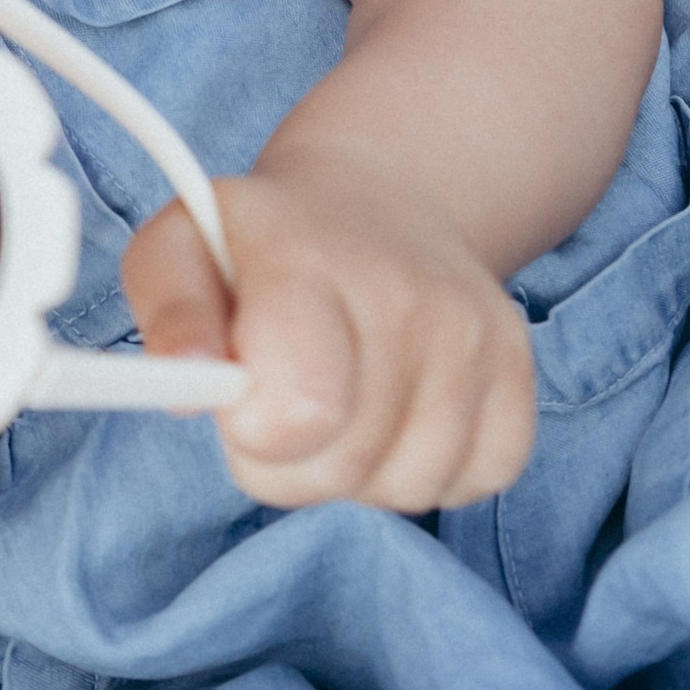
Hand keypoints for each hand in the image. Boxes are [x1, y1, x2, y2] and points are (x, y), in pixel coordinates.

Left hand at [121, 153, 536, 512]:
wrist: (378, 202)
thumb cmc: (261, 245)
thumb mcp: (178, 248)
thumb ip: (168, 314)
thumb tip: (186, 384)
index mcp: (310, 260)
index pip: (300, 408)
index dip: (254, 432)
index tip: (243, 397)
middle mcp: (410, 295)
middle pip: (343, 466)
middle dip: (290, 461)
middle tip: (278, 401)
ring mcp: (476, 336)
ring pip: (408, 488)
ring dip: (357, 471)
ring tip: (337, 402)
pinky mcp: (521, 377)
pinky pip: (473, 483)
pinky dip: (425, 470)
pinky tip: (396, 413)